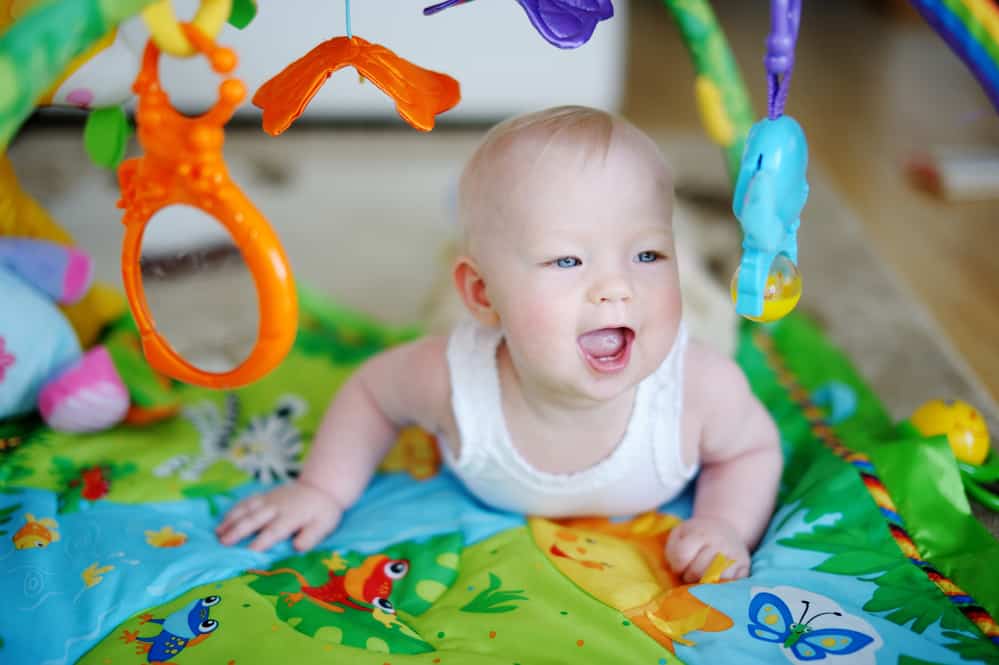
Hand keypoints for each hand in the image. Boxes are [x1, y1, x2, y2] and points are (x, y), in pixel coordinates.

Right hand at [216, 480, 342, 551]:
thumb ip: (311, 537)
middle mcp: (276, 508)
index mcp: (291, 517)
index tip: (247, 555)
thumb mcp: (323, 526)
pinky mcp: (264, 496)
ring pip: (246, 509)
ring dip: (231, 520)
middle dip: (238, 531)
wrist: (320, 487)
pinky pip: (246, 502)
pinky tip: (223, 520)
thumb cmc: (322, 512)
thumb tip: (297, 548)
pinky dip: (234, 510)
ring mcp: (268, 500)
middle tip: (222, 543)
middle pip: (254, 519)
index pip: (273, 532)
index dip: (260, 543)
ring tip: (217, 533)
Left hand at [665, 516, 750, 582]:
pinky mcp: (745, 566)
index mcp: (699, 533)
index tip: (679, 567)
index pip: (682, 556)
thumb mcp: (679, 535)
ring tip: (701, 578)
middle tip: (689, 575)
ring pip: (715, 580)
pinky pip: (731, 585)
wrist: (724, 529)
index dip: (677, 566)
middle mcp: (720, 542)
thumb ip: (673, 552)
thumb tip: (679, 571)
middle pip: (697, 571)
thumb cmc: (696, 536)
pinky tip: (715, 581)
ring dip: (704, 585)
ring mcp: (734, 554)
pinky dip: (720, 587)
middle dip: (689, 577)